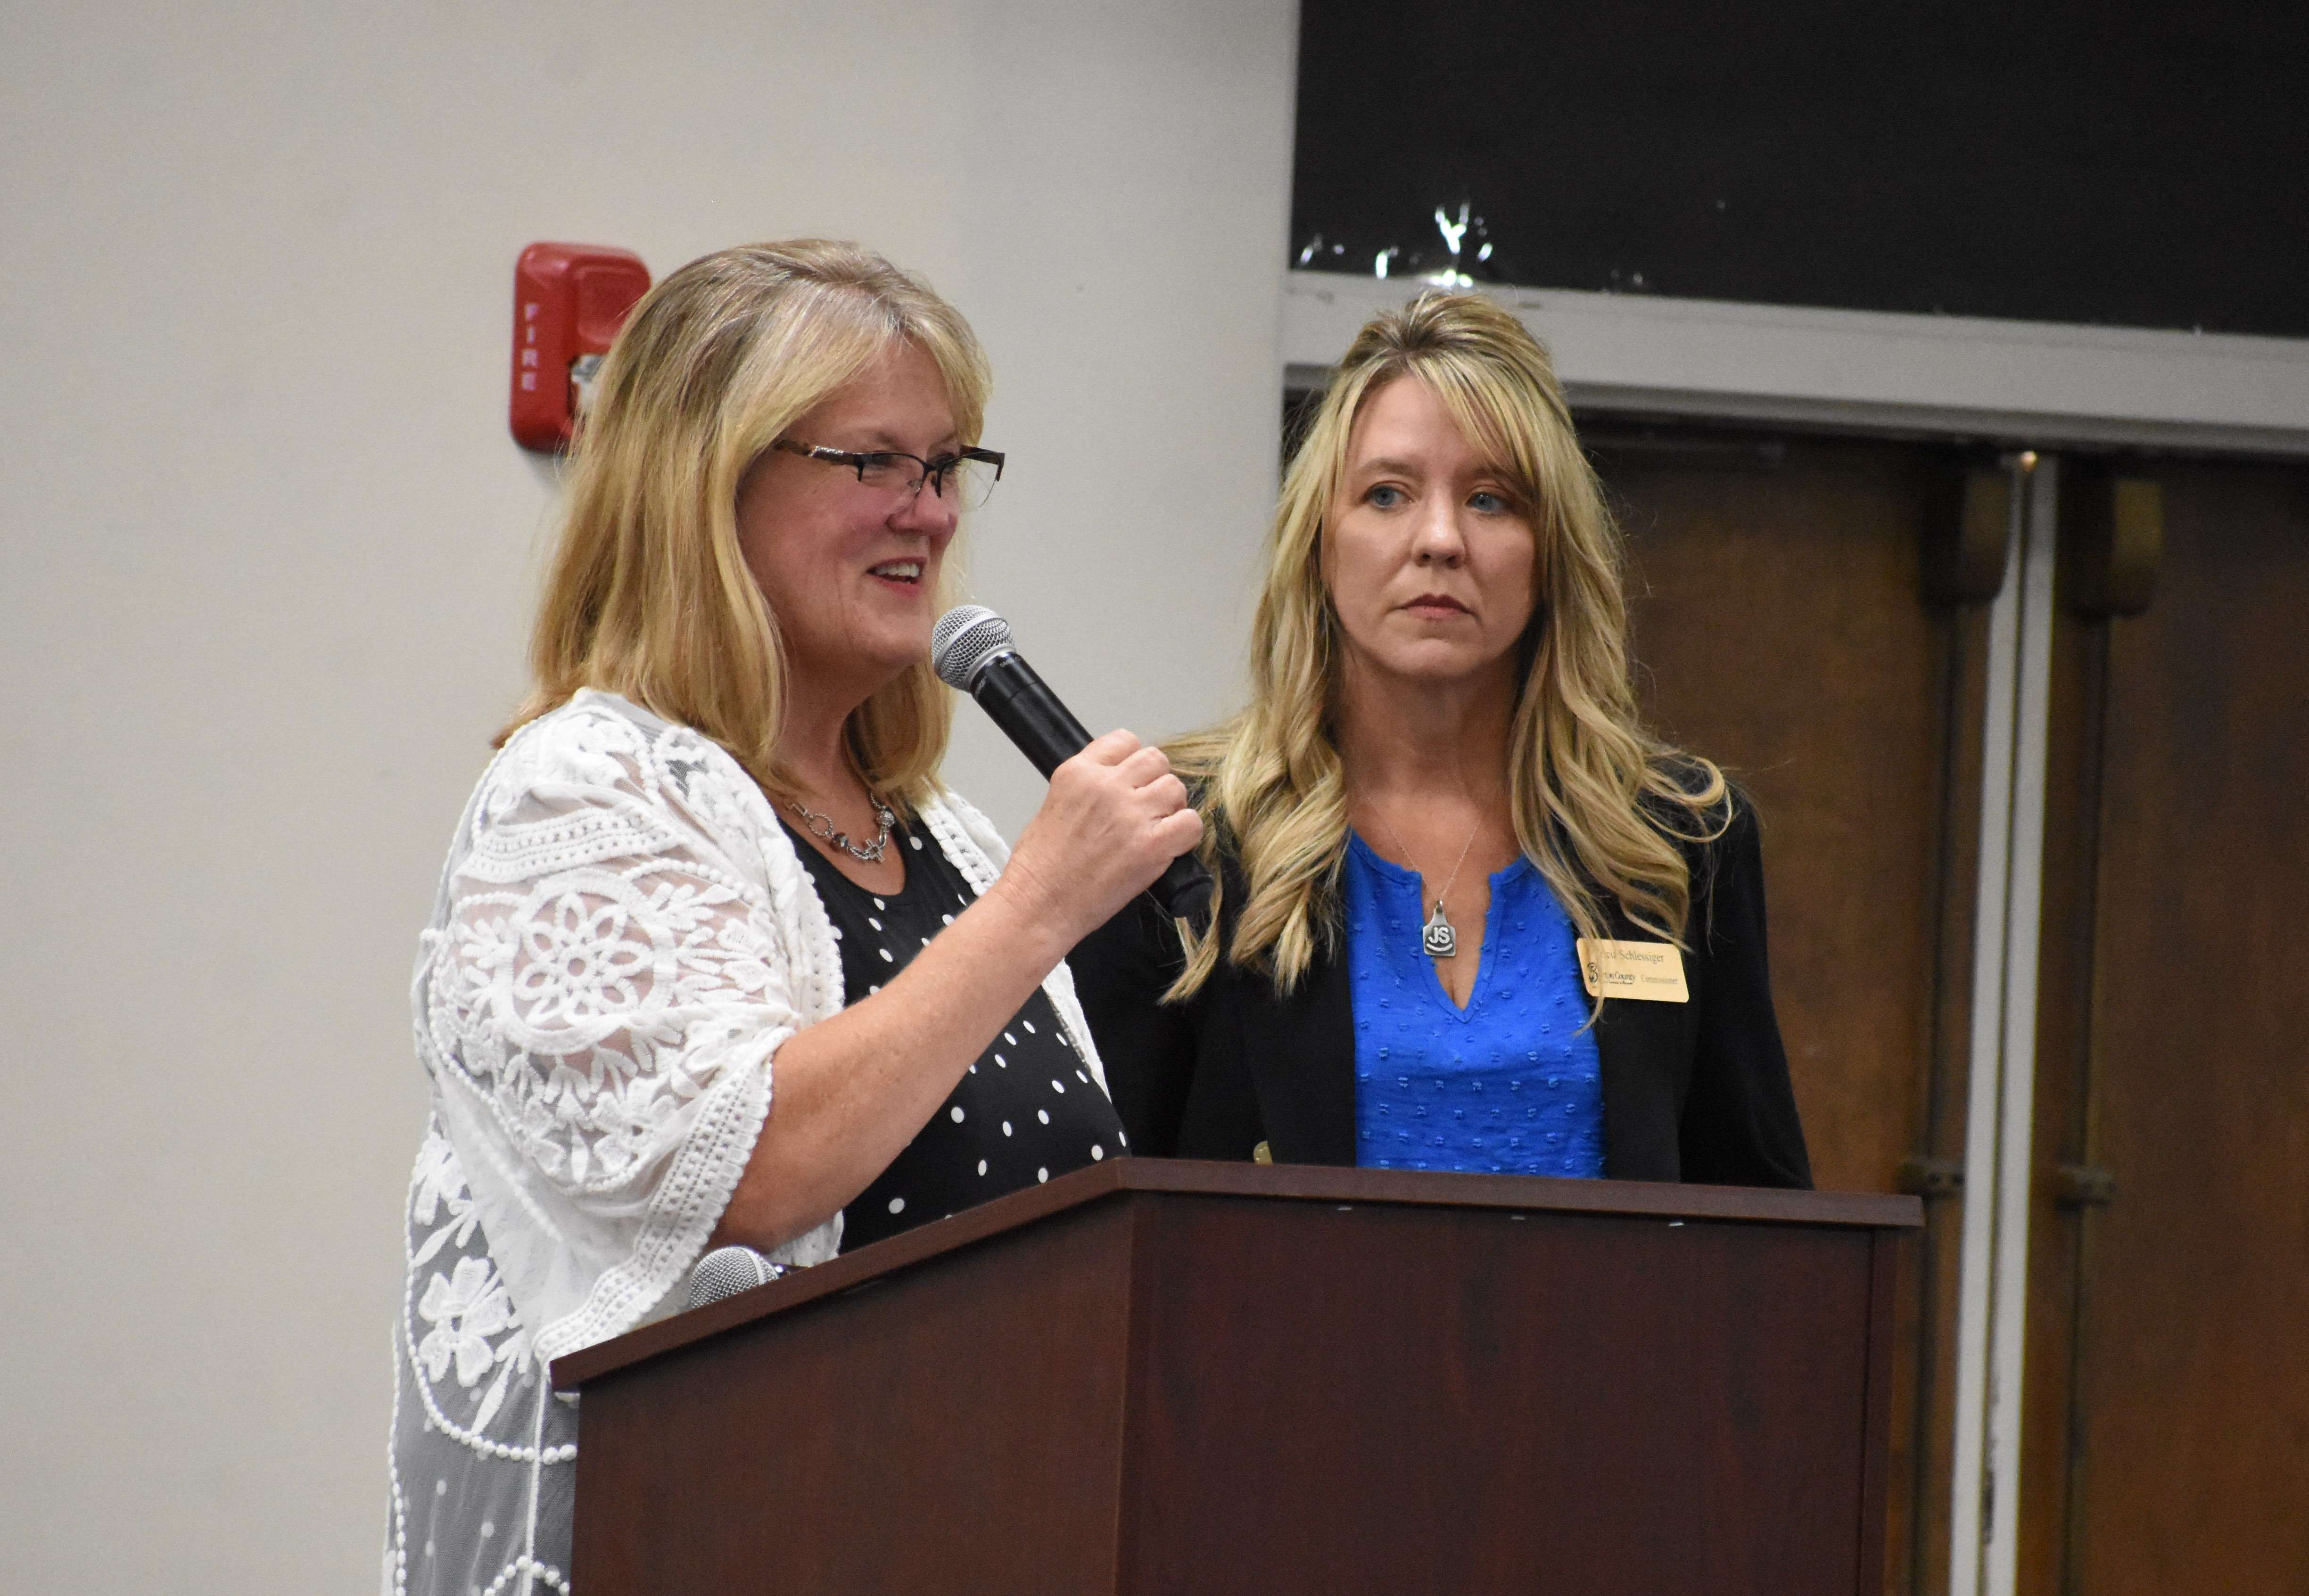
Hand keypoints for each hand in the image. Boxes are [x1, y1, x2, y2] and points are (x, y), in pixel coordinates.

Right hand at [996, 730, 1202, 947]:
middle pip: (1155, 760)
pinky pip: (1190, 823)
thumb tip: (1119, 782)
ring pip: (1175, 788)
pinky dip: (1186, 834)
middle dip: (1155, 782)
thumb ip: (1088, 786)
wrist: (1038, 906)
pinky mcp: (1150, 846)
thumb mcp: (1053, 804)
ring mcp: (1130, 815)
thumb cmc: (1040, 867)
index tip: (1132, 781)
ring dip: (1171, 808)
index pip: (1125, 740)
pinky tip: (1170, 846)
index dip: (1133, 763)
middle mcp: (1106, 786)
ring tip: (1156, 829)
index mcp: (1079, 772)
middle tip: (1147, 808)